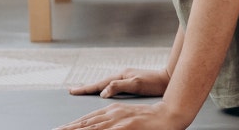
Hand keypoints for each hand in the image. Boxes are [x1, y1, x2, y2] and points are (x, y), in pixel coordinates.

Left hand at [55, 102, 186, 129]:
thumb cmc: (151, 118)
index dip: (71, 126)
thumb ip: (114, 122)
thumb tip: (99, 127)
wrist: (170, 115)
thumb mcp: (128, 117)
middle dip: (68, 129)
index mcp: (112, 111)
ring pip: (91, 127)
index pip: (86, 120)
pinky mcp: (125, 126)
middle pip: (85, 123)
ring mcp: (118, 121)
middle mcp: (112, 114)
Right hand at [69, 68, 170, 98]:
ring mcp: (127, 78)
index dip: (86, 89)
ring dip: (95, 88)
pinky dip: (105, 89)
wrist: (169, 79)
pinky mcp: (131, 82)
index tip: (72, 91)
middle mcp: (122, 75)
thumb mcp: (136, 84)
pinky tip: (105, 92)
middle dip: (87, 87)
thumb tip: (102, 92)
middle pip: (100, 82)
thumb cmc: (155, 83)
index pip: (99, 84)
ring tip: (85, 91)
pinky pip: (113, 86)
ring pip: (106, 84)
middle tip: (72, 90)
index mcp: (121, 75)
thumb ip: (119, 86)